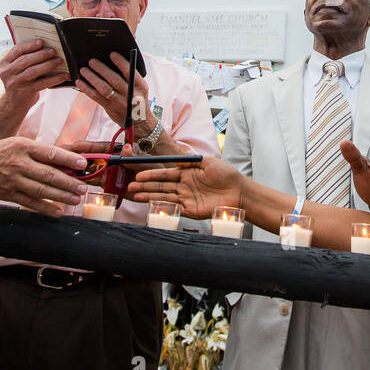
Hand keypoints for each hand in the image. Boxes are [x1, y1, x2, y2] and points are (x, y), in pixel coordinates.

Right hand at [0, 40, 68, 112]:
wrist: (15, 103)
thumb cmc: (20, 80)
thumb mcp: (16, 69)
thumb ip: (24, 58)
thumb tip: (45, 46)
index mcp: (4, 63)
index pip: (16, 50)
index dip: (29, 45)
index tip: (41, 42)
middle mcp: (7, 73)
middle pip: (25, 60)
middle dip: (41, 54)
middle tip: (53, 51)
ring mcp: (15, 83)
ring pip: (33, 71)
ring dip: (48, 64)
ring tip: (59, 60)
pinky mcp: (25, 92)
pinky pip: (42, 83)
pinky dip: (55, 78)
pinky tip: (64, 75)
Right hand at [0, 137, 87, 215]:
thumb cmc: (0, 151)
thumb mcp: (19, 144)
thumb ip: (40, 152)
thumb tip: (65, 160)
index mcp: (24, 147)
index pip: (50, 153)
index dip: (68, 159)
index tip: (83, 164)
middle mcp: (19, 164)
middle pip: (49, 175)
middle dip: (69, 183)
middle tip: (83, 187)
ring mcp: (13, 181)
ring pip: (41, 190)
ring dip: (61, 196)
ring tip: (76, 199)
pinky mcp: (9, 194)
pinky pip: (30, 203)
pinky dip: (45, 208)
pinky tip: (58, 211)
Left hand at [75, 52, 151, 129]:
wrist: (138, 121)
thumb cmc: (136, 98)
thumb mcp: (140, 87)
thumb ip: (131, 75)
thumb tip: (113, 60)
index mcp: (140, 86)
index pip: (130, 72)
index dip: (120, 62)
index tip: (112, 54)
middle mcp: (130, 94)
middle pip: (114, 80)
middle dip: (101, 69)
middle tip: (92, 61)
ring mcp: (119, 102)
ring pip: (103, 88)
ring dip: (92, 78)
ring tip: (83, 70)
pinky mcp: (109, 108)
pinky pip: (96, 97)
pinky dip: (86, 88)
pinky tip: (80, 82)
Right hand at [129, 155, 244, 218]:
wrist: (239, 191)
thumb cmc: (226, 175)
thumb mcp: (208, 162)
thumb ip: (190, 161)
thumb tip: (174, 159)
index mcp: (186, 174)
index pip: (165, 174)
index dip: (152, 175)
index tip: (139, 176)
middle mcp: (184, 186)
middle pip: (161, 186)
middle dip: (145, 187)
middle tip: (131, 187)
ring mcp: (186, 199)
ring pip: (164, 197)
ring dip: (149, 197)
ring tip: (135, 196)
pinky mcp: (191, 210)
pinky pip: (174, 208)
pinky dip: (162, 207)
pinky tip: (151, 206)